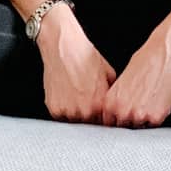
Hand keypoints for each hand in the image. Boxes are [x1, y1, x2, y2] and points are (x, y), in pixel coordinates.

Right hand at [36, 7, 116, 123]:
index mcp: (100, 104)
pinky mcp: (54, 108)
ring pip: (75, 122)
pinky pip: (61, 117)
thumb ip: (112, 93)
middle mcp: (84, 111)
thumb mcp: (108, 73)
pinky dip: (63, 109)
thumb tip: (117, 103)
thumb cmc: (85, 56)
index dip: (104, 118)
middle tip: (87, 104)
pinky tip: (66, 95)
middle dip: (90, 117)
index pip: (105, 122)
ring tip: (76, 98)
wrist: (63, 46)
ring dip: (76, 115)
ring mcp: (67, 111)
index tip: (102, 114)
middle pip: (89, 124)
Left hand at [101, 28, 170, 128]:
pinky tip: (159, 101)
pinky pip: (155, 125)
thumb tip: (119, 111)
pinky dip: (157, 116)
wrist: (164, 54)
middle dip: (130, 122)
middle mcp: (122, 111)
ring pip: (139, 129)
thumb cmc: (145, 61)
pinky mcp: (156, 117)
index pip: (108, 123)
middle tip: (139, 110)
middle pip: (123, 129)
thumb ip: (118, 99)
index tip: (122, 120)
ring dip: (144, 121)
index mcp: (111, 102)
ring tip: (149, 103)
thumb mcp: (122, 80)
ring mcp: (139, 116)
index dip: (116, 122)